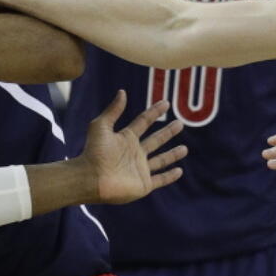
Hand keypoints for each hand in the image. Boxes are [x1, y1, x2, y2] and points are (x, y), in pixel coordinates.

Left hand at [78, 90, 186, 204]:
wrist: (91, 178)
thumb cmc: (93, 152)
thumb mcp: (101, 126)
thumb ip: (113, 110)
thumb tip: (122, 91)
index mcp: (125, 138)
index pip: (143, 122)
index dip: (154, 112)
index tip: (166, 103)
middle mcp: (134, 153)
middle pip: (155, 140)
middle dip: (167, 132)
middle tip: (181, 124)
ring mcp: (139, 169)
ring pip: (160, 160)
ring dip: (172, 155)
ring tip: (185, 148)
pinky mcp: (143, 184)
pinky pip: (160, 179)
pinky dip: (170, 176)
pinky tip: (179, 171)